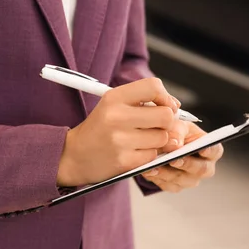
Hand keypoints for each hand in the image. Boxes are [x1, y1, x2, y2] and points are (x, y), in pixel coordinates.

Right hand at [57, 78, 179, 185]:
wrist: (73, 155)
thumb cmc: (99, 129)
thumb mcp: (113, 105)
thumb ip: (143, 102)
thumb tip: (175, 106)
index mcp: (114, 98)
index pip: (153, 87)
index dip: (166, 97)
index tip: (166, 106)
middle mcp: (116, 116)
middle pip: (165, 115)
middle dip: (167, 122)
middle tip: (157, 126)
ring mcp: (120, 140)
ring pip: (162, 138)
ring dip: (157, 141)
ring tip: (140, 140)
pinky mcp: (124, 161)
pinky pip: (153, 156)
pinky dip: (148, 155)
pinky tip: (134, 152)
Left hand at [141, 122, 223, 192]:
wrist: (161, 143)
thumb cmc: (175, 132)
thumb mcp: (177, 125)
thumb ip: (177, 132)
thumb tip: (175, 144)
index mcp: (210, 149)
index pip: (215, 151)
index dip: (210, 151)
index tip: (202, 149)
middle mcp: (204, 167)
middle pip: (201, 169)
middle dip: (186, 164)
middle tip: (174, 159)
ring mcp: (190, 179)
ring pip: (182, 180)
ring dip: (167, 173)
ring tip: (154, 166)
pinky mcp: (176, 186)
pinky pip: (168, 185)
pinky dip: (157, 178)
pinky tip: (149, 171)